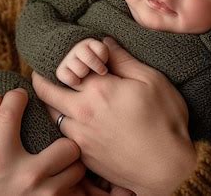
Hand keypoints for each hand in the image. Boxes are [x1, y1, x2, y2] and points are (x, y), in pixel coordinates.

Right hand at [0, 87, 85, 195]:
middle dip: (63, 143)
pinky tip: (63, 186)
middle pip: (65, 144)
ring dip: (71, 168)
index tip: (21, 95)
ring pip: (77, 168)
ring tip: (60, 169)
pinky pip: (79, 192)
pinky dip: (74, 189)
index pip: (9, 114)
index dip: (16, 97)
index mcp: (0, 161)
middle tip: (57, 145)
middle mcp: (25, 177)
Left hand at [32, 38, 196, 195]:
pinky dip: (63, 125)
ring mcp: (82, 138)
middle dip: (42, 79)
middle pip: (46, 93)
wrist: (168, 167)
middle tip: (44, 72)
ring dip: (52, 103)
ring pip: (52, 115)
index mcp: (99, 89)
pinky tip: (75, 121)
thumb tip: (105, 42)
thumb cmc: (165, 120)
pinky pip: (63, 136)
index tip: (62, 54)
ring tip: (60, 95)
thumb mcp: (150, 80)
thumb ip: (123, 60)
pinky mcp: (85, 158)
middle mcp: (83, 113)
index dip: (63, 58)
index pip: (65, 67)